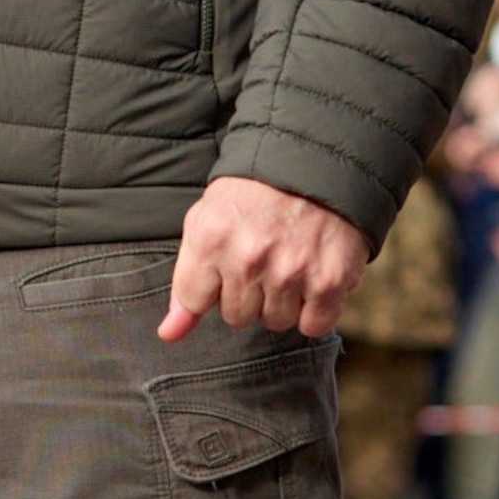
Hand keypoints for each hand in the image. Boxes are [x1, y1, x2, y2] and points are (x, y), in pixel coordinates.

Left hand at [159, 176, 368, 341]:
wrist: (315, 164)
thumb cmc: (253, 196)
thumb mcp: (206, 222)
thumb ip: (186, 283)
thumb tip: (169, 334)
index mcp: (211, 239)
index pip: (194, 301)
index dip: (211, 287)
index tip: (226, 264)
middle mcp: (249, 257)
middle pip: (237, 317)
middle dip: (248, 294)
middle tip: (263, 258)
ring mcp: (291, 270)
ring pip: (275, 321)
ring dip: (282, 300)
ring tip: (289, 262)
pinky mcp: (329, 280)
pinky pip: (313, 325)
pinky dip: (315, 310)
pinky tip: (312, 277)